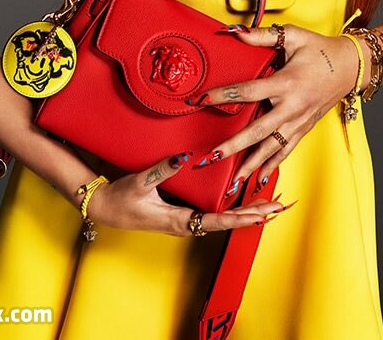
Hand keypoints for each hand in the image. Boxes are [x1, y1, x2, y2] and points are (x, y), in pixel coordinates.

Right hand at [84, 151, 284, 235]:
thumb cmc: (120, 199)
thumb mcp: (139, 183)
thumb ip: (161, 170)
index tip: (263, 214)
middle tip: (279, 207)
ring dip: (245, 213)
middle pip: (227, 223)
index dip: (242, 217)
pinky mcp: (181, 214)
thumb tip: (183, 157)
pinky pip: (212, 214)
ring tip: (268, 206)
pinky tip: (240, 202)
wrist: (103, 208)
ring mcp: (184, 220)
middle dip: (254, 215)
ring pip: (222, 219)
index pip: (218, 220)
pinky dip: (230, 209)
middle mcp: (186, 224)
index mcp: (179, 220)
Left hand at [193, 24, 360, 186]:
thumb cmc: (320, 49)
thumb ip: (263, 36)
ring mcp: (299, 121)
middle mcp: (292, 107)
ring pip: (272, 148)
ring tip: (234, 180)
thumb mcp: (293, 36)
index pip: (248, 91)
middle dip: (235, 145)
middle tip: (213, 156)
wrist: (350, 67)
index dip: (223, 95)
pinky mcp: (304, 128)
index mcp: (286, 83)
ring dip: (252, 164)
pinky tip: (259, 179)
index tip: (201, 100)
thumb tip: (236, 33)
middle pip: (258, 130)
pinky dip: (272, 165)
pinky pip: (286, 150)